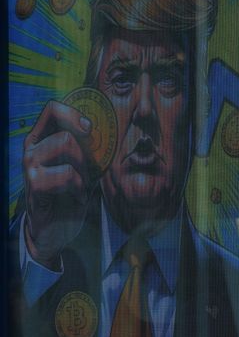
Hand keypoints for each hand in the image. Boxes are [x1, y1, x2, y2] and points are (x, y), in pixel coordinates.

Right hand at [23, 101, 93, 268]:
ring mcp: (30, 166)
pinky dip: (79, 187)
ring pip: (68, 146)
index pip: (52, 109)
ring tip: (80, 184)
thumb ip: (88, 145)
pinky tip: (75, 196)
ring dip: (84, 170)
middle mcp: (32, 148)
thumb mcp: (83, 164)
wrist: (56, 227)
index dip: (74, 114)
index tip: (90, 129)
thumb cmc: (71, 192)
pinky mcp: (34, 185)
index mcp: (42, 138)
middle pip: (68, 133)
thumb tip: (109, 126)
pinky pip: (67, 174)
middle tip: (86, 173)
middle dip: (87, 155)